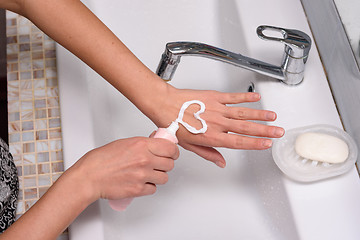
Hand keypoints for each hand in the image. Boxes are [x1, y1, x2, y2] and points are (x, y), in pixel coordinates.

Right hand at [68, 137, 178, 201]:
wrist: (90, 176)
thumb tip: (156, 142)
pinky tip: (141, 182)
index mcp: (142, 145)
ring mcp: (142, 175)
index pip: (170, 148)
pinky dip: (149, 187)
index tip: (172, 153)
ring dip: (158, 176)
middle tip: (159, 163)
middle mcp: (145, 160)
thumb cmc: (102, 159)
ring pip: (164, 178)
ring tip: (148, 174)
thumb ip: (143, 143)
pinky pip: (153, 189)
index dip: (173, 152)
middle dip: (165, 164)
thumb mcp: (125, 143)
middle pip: (170, 164)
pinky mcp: (138, 189)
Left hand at [152, 85, 283, 167]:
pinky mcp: (214, 97)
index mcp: (212, 137)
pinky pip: (233, 97)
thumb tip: (221, 163)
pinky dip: (245, 97)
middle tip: (279, 131)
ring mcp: (217, 109)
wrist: (166, 106)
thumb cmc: (175, 126)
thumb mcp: (190, 146)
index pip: (239, 142)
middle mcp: (218, 123)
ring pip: (243, 112)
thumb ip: (209, 154)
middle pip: (246, 128)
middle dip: (265, 130)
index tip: (267, 144)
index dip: (255, 143)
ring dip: (259, 114)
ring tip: (273, 116)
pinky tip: (256, 97)